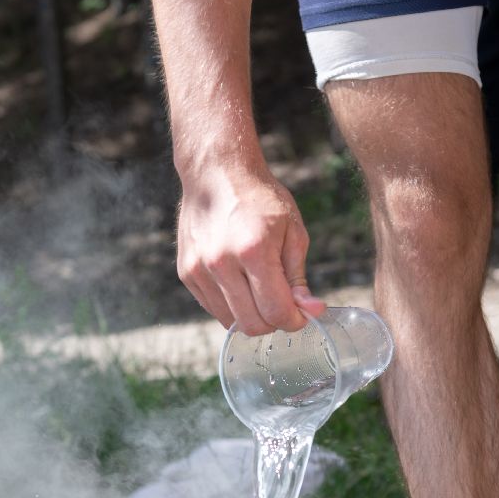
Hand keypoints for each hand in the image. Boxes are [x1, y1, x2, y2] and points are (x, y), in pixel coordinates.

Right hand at [177, 166, 325, 334]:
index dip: (294, 321)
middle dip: (274, 322)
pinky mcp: (187, 272)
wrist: (216, 173)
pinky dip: (232, 306)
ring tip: (260, 291)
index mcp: (254, 250)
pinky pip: (213, 309)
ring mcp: (200, 269)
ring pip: (231, 322)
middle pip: (252, 324)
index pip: (276, 311)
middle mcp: (222, 263)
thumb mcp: (292, 231)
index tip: (302, 314)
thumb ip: (298, 276)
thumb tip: (311, 312)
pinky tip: (240, 283)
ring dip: (252, 316)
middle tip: (283, 305)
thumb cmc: (260, 199)